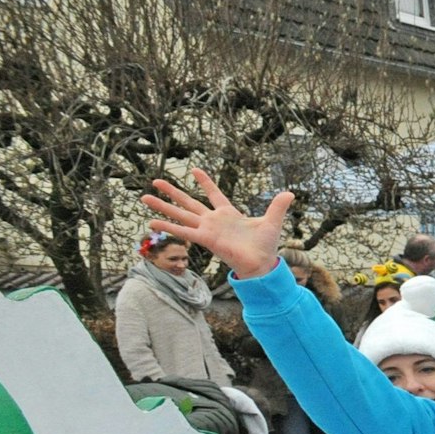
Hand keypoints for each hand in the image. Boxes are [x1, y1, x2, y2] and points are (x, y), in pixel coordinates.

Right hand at [139, 168, 290, 278]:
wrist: (261, 264)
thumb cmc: (265, 246)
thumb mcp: (272, 221)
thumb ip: (278, 206)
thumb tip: (290, 193)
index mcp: (228, 214)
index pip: (214, 194)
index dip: (205, 182)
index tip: (195, 169)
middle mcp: (213, 220)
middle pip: (189, 202)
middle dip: (173, 191)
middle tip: (156, 180)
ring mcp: (206, 229)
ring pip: (180, 214)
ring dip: (163, 206)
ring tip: (144, 197)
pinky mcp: (204, 239)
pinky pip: (183, 231)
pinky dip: (168, 227)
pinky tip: (151, 222)